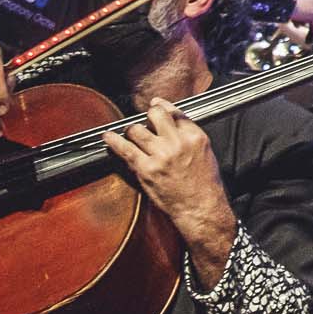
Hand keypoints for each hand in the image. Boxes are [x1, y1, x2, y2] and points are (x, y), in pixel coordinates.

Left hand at [104, 98, 238, 280]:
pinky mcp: (146, 169)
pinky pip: (125, 149)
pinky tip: (108, 137)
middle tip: (144, 122)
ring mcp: (160, 155)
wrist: (200, 208)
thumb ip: (188, 134)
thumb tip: (171, 121)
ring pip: (136, 130)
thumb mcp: (205, 151)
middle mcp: (177, 142)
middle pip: (154, 115)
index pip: (174, 111)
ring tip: (131, 135)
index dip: (161, 107)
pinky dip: (113, 141)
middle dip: (148, 116)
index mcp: (194, 136)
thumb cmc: (204, 184)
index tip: (155, 105)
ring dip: (132, 131)